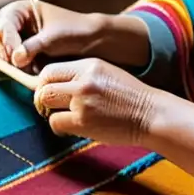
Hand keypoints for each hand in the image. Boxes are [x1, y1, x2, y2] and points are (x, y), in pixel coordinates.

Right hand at [0, 0, 150, 72]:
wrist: (91, 41)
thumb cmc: (74, 31)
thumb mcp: (52, 38)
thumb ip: (32, 47)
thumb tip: (15, 59)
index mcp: (21, 10)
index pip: (4, 24)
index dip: (8, 39)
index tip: (15, 53)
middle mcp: (15, 23)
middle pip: (0, 39)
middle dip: (9, 51)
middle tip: (22, 63)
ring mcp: (18, 39)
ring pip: (6, 53)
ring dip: (15, 62)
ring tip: (32, 66)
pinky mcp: (24, 54)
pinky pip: (15, 63)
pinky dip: (22, 68)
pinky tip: (34, 69)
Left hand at [33, 58, 157, 146]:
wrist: (151, 115)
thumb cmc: (130, 98)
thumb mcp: (106, 74)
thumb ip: (81, 77)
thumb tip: (52, 87)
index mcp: (89, 66)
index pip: (49, 71)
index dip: (44, 84)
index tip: (50, 94)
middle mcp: (83, 80)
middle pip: (43, 87)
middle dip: (42, 99)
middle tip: (51, 108)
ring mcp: (83, 100)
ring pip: (46, 103)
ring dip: (51, 113)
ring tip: (64, 118)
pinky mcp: (84, 120)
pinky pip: (55, 122)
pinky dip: (60, 128)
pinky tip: (73, 128)